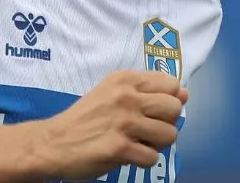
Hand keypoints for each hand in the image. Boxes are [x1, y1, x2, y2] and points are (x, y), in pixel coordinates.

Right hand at [31, 70, 186, 180]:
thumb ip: (147, 91)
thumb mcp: (112, 93)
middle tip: (147, 129)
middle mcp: (126, 97)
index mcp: (125, 79)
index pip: (171, 84)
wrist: (54, 142)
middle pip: (175, 107)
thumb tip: (185, 94)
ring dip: (157, 144)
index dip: (168, 100)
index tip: (152, 110)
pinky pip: (153, 157)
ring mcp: (123, 122)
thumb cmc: (85, 118)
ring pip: (170, 134)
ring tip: (139, 143)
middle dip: (166, 122)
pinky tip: (129, 155)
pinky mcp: (119, 148)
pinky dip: (144, 160)